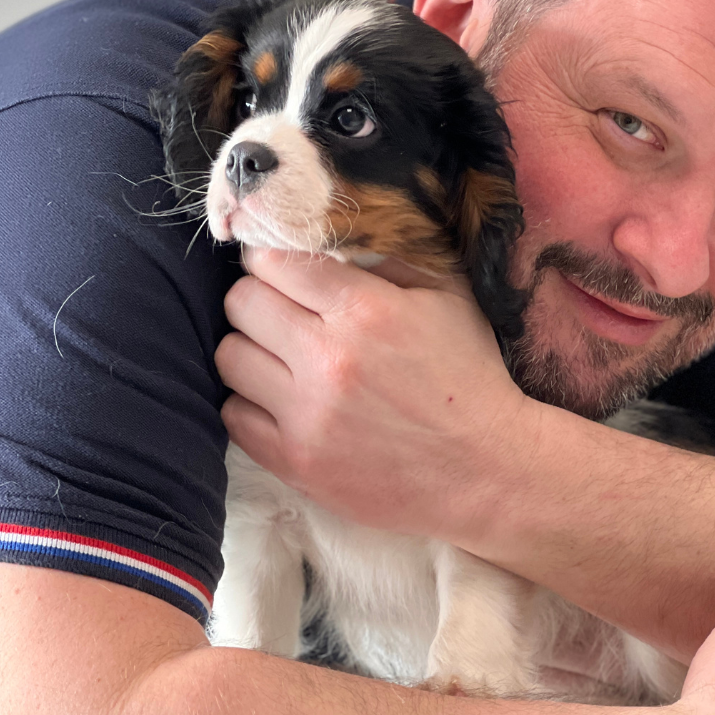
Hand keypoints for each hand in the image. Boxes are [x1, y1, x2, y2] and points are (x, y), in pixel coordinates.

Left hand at [215, 248, 531, 538]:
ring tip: (281, 357)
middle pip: (241, 303)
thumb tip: (328, 243)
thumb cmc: (469, 377)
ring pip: (229, 357)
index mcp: (366, 311)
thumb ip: (387, 260)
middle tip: (282, 310)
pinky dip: (251, 403)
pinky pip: (232, 416)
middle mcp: (328, 359)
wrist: (486, 471)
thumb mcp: (449, 298)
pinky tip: (283, 400)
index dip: (271, 256)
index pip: (273, 260)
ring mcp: (307, 415)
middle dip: (258, 297)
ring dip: (251, 350)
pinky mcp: (295, 462)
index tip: (281, 267)